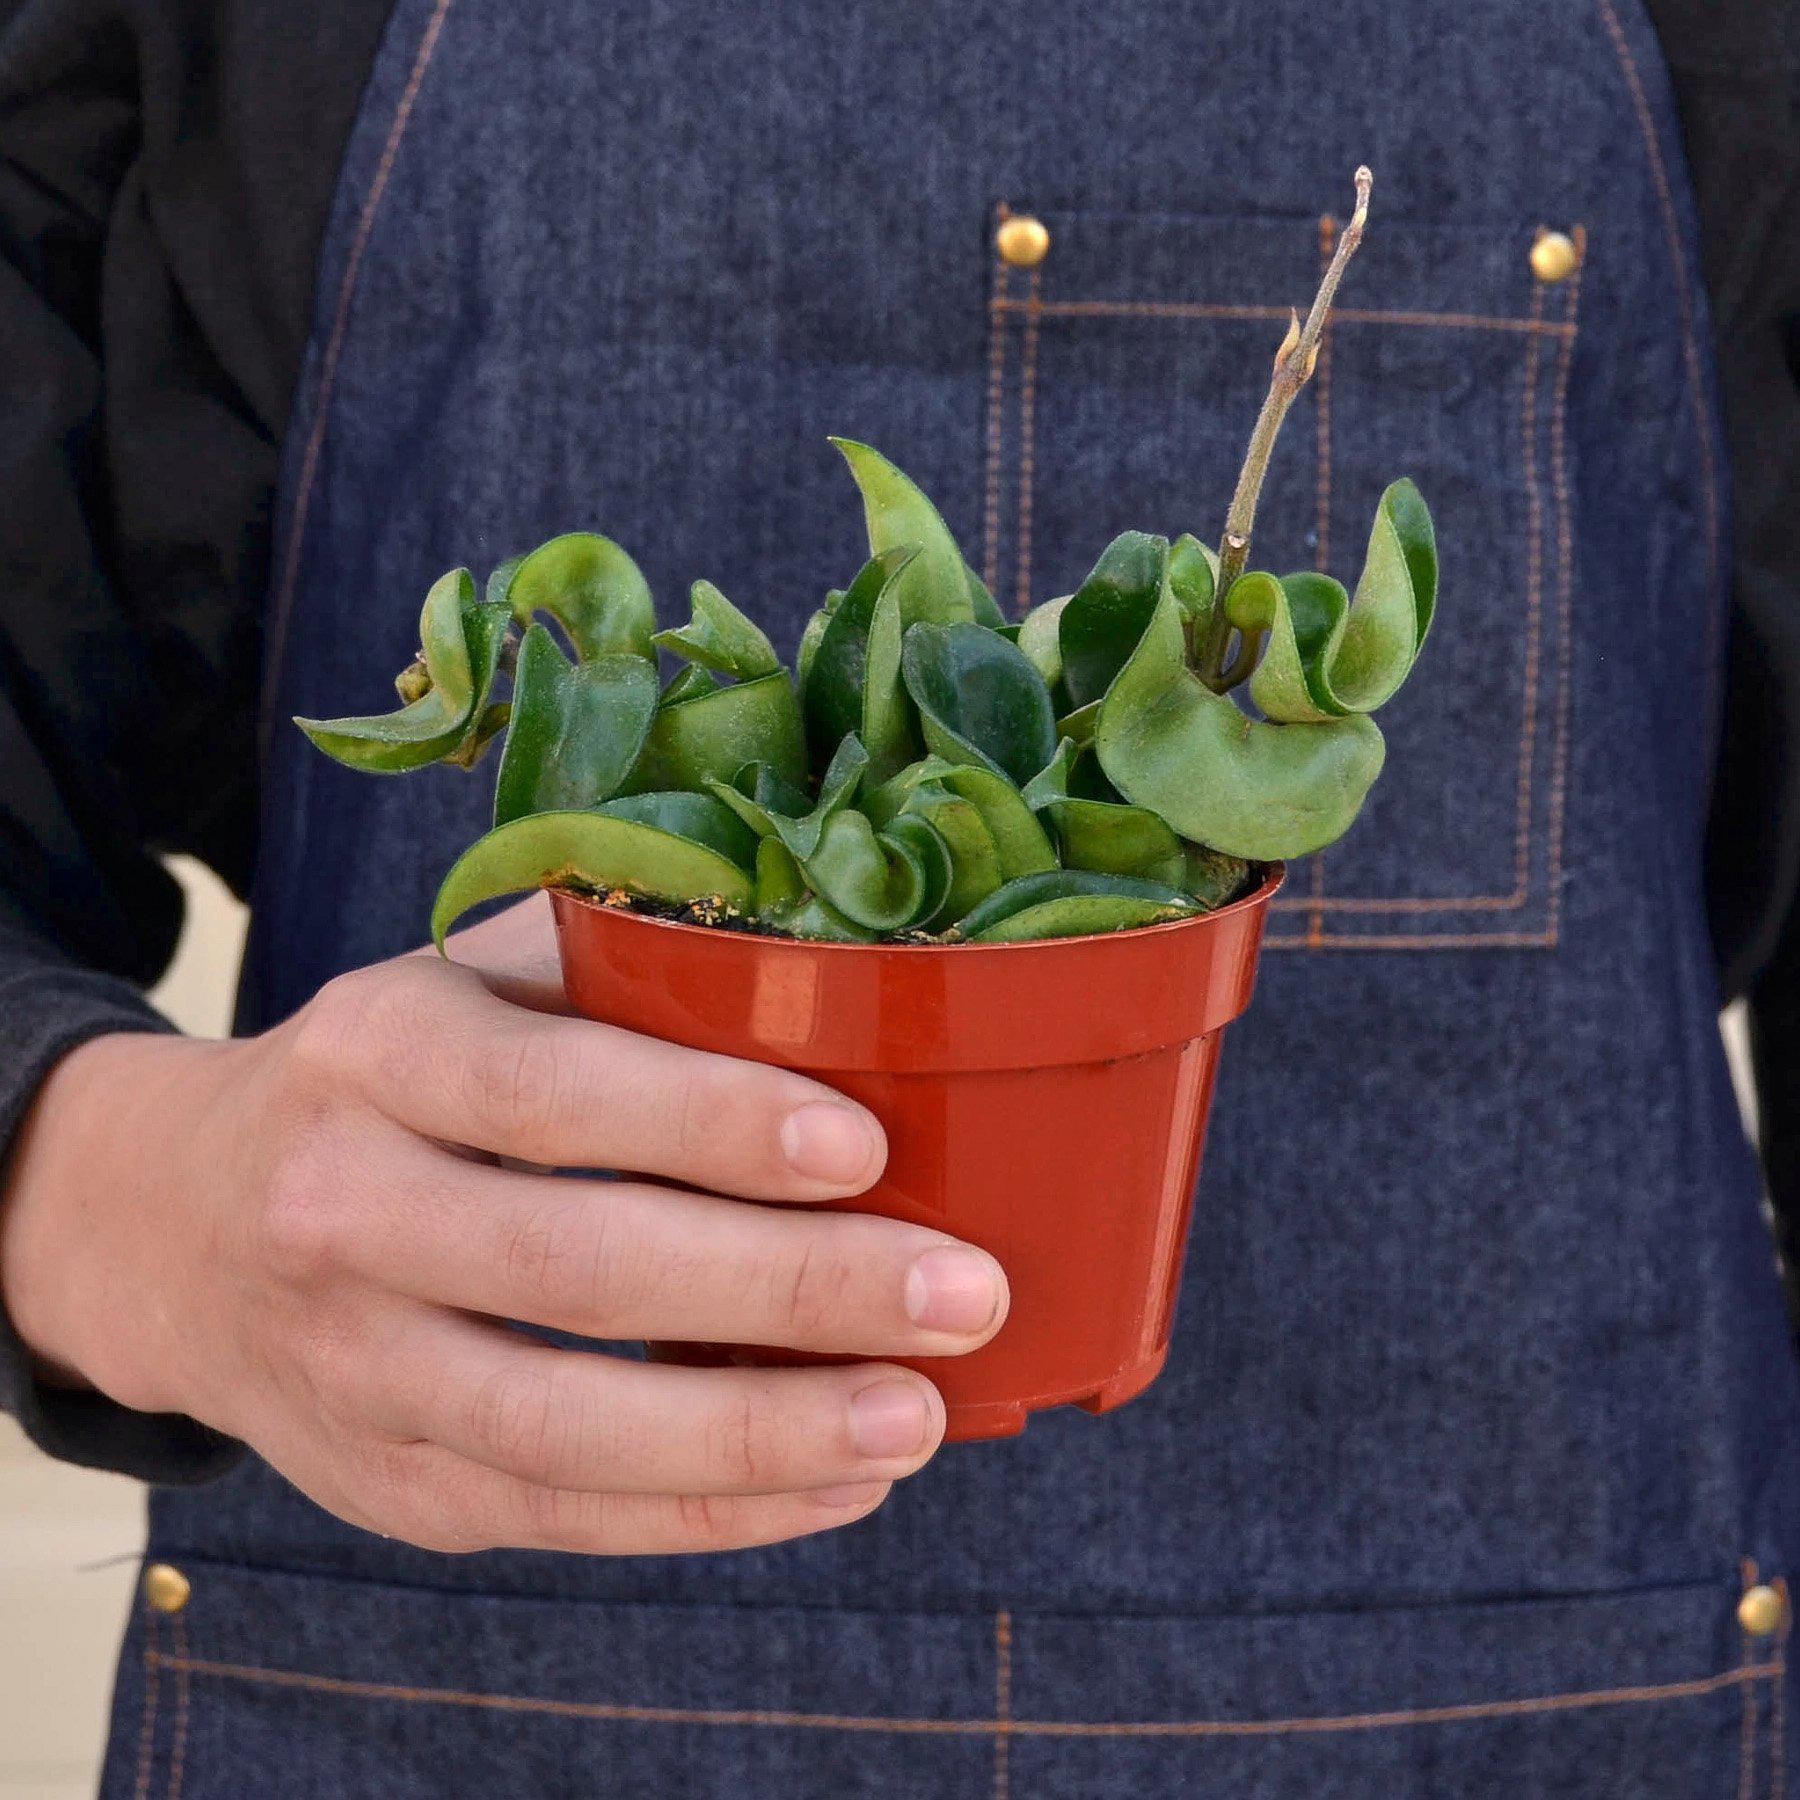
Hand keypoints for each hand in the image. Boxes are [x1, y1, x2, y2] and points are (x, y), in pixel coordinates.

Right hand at [0, 897, 1007, 1553]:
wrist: (175, 1226)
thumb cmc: (387, 1079)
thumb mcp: (461, 982)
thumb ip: (610, 971)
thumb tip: (842, 982)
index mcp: (377, 1050)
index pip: (550, 1090)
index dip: (708, 1121)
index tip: (865, 1145)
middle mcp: (340, 1209)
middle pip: (579, 1267)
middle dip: (791, 1285)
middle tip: (962, 1289)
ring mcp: (353, 1368)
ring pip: (568, 1427)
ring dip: (765, 1432)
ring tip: (920, 1416)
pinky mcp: (387, 1482)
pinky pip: (563, 1516)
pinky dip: (712, 1511)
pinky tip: (838, 1483)